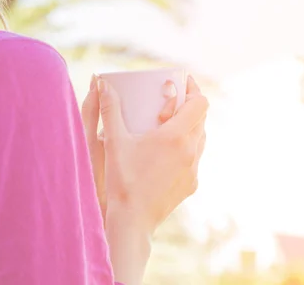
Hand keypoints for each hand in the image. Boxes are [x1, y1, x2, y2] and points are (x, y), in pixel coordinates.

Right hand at [81, 74, 207, 284]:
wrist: (132, 220)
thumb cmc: (122, 179)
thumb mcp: (114, 141)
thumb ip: (109, 109)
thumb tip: (102, 83)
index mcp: (176, 136)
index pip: (200, 102)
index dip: (193, 89)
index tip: (180, 83)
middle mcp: (191, 151)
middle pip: (201, 117)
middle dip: (187, 106)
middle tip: (166, 105)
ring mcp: (194, 169)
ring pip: (200, 137)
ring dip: (188, 127)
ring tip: (166, 127)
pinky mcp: (192, 184)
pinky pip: (196, 157)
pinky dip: (186, 147)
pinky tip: (166, 152)